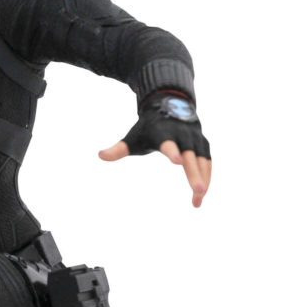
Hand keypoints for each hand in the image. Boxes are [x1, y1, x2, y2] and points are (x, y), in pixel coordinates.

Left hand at [100, 92, 211, 207]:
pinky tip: (201, 194)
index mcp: (163, 133)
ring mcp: (195, 139)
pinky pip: (207, 162)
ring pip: (202, 161)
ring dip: (202, 181)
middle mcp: (182, 135)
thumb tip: (100, 155)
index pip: (168, 143)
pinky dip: (207, 177)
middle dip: (194, 174)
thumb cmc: (148, 127)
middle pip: (190, 156)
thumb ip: (119, 148)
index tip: (178, 161)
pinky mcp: (203, 144)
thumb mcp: (133, 137)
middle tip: (197, 191)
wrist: (171, 104)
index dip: (172, 152)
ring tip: (197, 202)